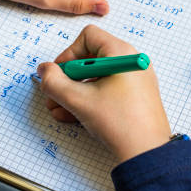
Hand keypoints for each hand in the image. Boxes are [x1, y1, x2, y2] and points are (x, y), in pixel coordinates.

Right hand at [37, 25, 170, 162]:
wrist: (146, 153)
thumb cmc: (120, 122)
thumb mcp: (78, 100)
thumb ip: (54, 82)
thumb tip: (44, 70)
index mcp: (121, 53)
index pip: (88, 37)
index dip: (68, 54)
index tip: (58, 74)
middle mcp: (131, 61)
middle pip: (91, 59)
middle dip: (68, 79)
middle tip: (53, 96)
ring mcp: (136, 79)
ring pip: (97, 78)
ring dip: (75, 93)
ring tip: (59, 111)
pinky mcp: (137, 96)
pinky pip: (108, 90)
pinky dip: (90, 100)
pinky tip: (73, 117)